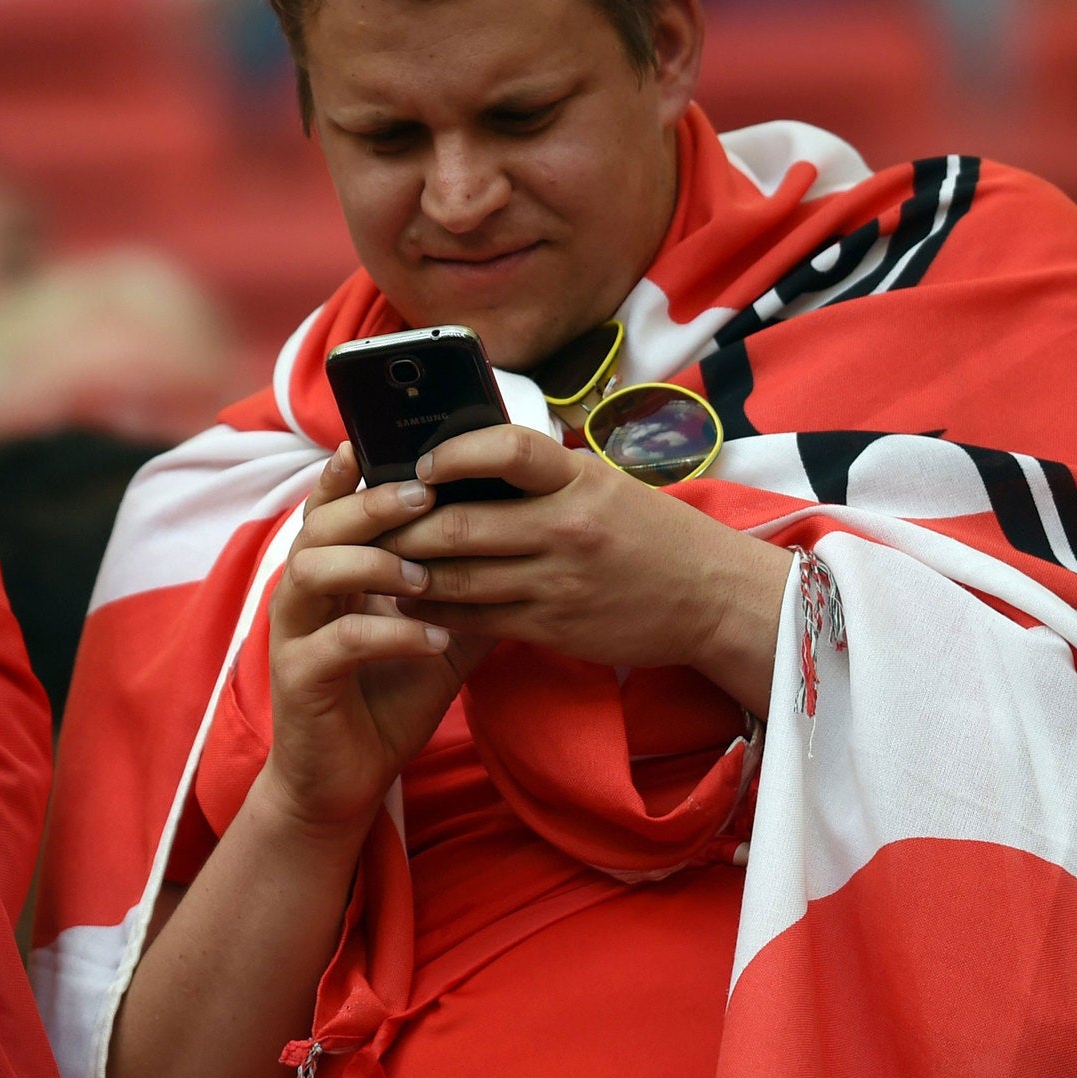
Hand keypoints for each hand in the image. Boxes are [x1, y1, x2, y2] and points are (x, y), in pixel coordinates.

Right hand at [260, 444, 498, 840]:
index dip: (347, 473)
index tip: (378, 441)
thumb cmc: (388, 696)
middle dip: (369, 504)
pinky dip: (388, 634)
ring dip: (373, 563)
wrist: (346, 779)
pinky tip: (433, 639)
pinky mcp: (299, 677)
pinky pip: (337, 641)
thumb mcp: (438, 635)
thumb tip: (526, 547)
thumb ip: (466, 591)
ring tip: (427, 575)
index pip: (331, 507)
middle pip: (319, 525)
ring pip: (313, 571)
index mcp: (331, 572)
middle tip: (424, 494)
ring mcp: (294, 633)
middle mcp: (302, 592)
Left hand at [379, 425, 791, 715]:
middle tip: (366, 524)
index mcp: (578, 478)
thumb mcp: (600, 482)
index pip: (508, 450)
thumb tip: (457, 457)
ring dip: (406, 572)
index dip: (454, 454)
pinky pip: (476, 619)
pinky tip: (408, 603)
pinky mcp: (553, 626)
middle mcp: (566, 527)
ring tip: (373, 564)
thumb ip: (539, 473)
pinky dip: (434, 611)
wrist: (711, 597)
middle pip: (461, 525)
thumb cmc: (646, 531)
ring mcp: (558, 582)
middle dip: (402, 527)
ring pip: (458, 577)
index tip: (419, 464)